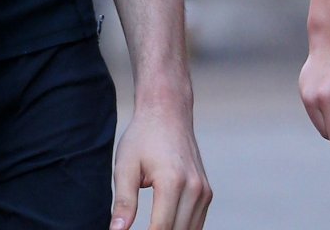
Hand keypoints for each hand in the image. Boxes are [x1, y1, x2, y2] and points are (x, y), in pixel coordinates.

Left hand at [109, 98, 210, 229]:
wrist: (168, 111)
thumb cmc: (143, 136)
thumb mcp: (125, 167)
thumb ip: (123, 203)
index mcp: (173, 182)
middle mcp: (195, 187)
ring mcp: (204, 190)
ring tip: (150, 229)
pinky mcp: (206, 191)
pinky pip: (196, 224)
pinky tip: (164, 228)